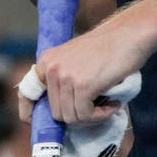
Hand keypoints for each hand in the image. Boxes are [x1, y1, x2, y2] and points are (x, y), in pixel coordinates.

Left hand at [26, 20, 148, 124]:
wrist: (130, 34)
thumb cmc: (109, 46)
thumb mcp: (75, 58)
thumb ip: (64, 76)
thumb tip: (60, 110)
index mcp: (47, 60)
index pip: (27, 93)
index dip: (28, 112)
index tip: (33, 123)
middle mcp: (52, 68)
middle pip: (56, 113)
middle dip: (77, 114)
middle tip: (96, 106)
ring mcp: (66, 77)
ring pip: (71, 117)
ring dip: (91, 116)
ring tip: (107, 103)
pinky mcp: (82, 86)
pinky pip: (86, 115)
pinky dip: (101, 115)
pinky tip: (112, 103)